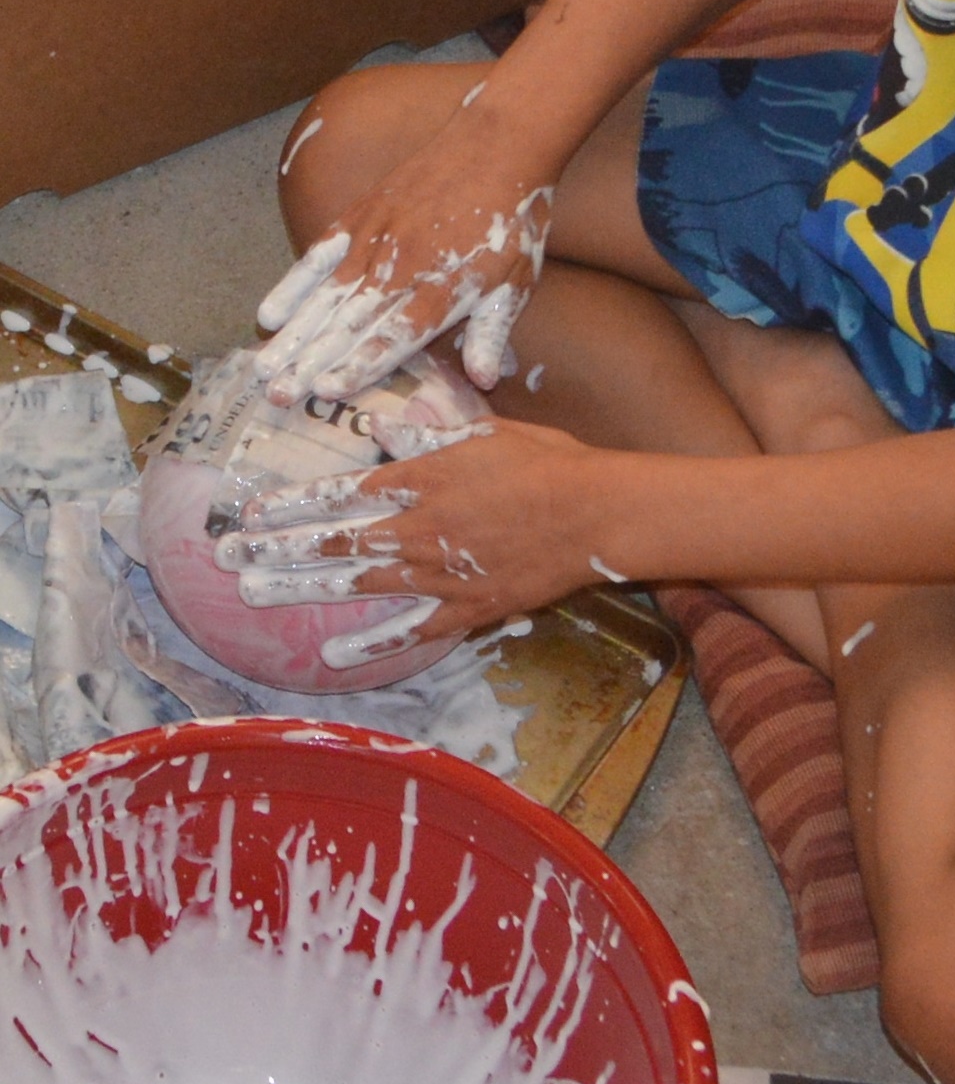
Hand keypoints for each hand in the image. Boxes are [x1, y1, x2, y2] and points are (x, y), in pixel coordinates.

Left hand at [214, 414, 619, 672]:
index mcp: (419, 481)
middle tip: (228, 558)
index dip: (290, 505)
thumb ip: (430, 436)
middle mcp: (417, 530)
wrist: (598, 514)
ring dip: (302, 591)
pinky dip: (372, 646)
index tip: (249, 512)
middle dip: (275, 550)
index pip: (337, 494)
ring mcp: (438, 575)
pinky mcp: (466, 609)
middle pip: (332, 543)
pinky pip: (410, 630)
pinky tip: (333, 657)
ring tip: (255, 595)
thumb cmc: (548, 463)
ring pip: (356, 586)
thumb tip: (386, 425)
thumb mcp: (486, 433)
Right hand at [256, 122, 553, 405]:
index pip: (394, 339)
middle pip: (350, 325)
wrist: (496, 145)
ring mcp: (375, 240)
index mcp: (442, 292)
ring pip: (327, 298)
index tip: (327, 393)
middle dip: (311, 363)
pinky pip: (320, 255)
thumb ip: (492, 333)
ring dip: (294, 336)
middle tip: (277, 395)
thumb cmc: (512, 219)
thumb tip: (484, 381)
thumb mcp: (517, 282)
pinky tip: (269, 314)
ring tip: (264, 369)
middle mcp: (402, 270)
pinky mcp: (360, 215)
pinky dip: (292, 285)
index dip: (360, 366)